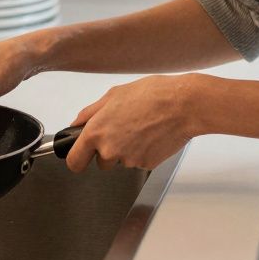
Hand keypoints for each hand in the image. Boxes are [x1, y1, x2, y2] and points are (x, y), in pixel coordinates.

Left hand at [65, 74, 206, 172]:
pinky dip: (144, 151)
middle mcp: (110, 150)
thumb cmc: (152, 95)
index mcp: (97, 132)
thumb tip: (76, 124)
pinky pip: (139, 161)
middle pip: (102, 162)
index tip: (82, 156)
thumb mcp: (114, 94)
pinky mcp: (147, 165)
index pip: (75, 161)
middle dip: (108, 150)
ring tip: (142, 127)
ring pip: (122, 160)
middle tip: (124, 129)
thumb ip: (90, 113)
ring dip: (127, 149)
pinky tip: (152, 134)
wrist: (184, 105)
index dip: (77, 159)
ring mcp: (129, 160)